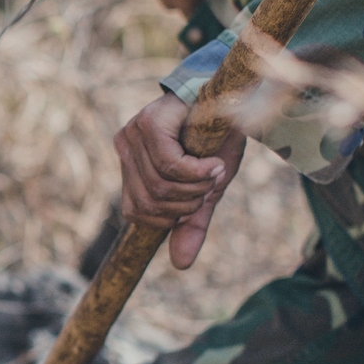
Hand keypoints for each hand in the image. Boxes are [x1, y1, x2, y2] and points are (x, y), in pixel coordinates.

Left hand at [115, 92, 244, 269]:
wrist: (238, 98)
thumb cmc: (218, 141)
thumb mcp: (205, 189)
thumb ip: (191, 222)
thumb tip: (180, 265)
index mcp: (131, 164)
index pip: (136, 213)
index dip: (171, 217)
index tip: (198, 201)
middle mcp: (125, 147)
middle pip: (149, 202)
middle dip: (188, 203)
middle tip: (210, 184)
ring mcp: (133, 133)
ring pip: (159, 186)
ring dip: (196, 187)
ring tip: (214, 171)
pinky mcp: (150, 123)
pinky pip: (169, 166)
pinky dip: (197, 172)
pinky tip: (214, 164)